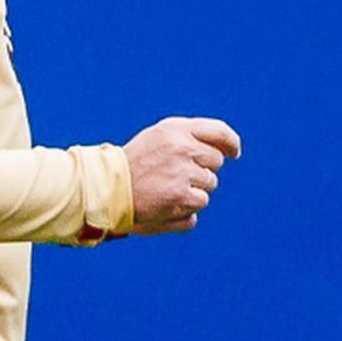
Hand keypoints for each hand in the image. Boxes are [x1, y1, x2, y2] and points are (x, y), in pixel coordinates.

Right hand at [123, 116, 240, 234]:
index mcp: (177, 129)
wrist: (107, 188)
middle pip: (216, 162)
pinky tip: (164, 204)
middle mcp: (183, 149)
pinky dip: (185, 211)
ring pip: (209, 187)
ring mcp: (184, 175)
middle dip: (202, 169)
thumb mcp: (160, 136)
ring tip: (165, 189)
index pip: (219, 132)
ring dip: (193, 191)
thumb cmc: (135, 162)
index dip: (231, 143)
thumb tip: (226, 150)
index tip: (234, 153)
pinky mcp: (181, 199)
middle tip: (174, 173)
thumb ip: (192, 136)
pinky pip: (198, 207)